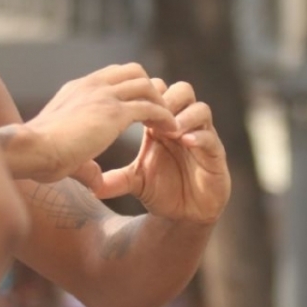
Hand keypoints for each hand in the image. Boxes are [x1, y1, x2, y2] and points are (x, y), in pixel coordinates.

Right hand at [13, 63, 178, 185]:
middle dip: (151, 89)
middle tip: (160, 113)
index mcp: (76, 90)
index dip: (131, 89)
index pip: (111, 76)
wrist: (31, 151)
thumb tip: (96, 180)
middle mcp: (91, 86)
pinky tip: (172, 132)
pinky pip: (151, 107)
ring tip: (170, 123)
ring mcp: (102, 95)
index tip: (142, 109)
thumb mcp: (63, 153)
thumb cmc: (37, 156)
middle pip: (133, 71)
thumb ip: (84, 163)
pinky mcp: (114, 112)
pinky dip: (165, 117)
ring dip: (161, 102)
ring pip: (146, 85)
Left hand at [94, 81, 230, 224]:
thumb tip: (90, 183)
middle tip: (152, 111)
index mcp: (163, 124)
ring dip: (184, 114)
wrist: (184, 215)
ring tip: (169, 129)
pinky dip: (199, 137)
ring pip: (201, 109)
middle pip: (182, 91)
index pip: (159, 93)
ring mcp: (202, 138)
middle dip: (168, 98)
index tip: (131, 105)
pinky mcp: (216, 155)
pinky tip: (185, 142)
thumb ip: (115, 178)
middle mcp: (184, 125)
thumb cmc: (162, 191)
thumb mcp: (134, 181)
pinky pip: (211, 138)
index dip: (148, 95)